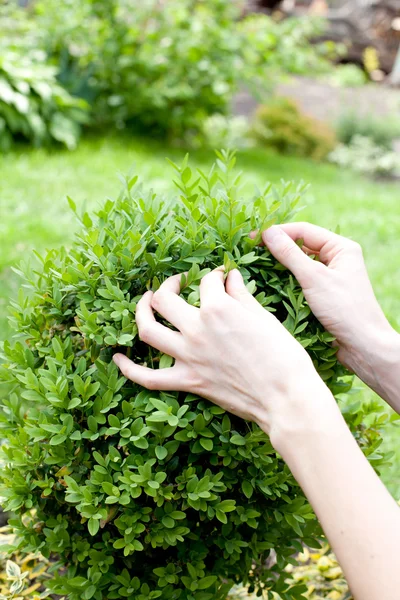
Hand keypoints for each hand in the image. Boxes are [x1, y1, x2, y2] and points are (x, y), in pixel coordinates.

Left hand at [113, 268, 336, 445]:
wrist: (286, 397)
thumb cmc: (284, 356)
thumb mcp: (263, 317)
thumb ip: (241, 295)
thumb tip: (231, 277)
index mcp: (218, 308)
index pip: (208, 282)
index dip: (214, 275)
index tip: (220, 277)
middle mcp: (196, 328)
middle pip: (165, 298)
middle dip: (169, 283)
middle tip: (178, 282)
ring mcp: (188, 356)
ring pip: (148, 329)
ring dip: (140, 311)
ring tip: (145, 301)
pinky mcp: (188, 382)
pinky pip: (149, 377)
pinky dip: (130, 369)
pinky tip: (117, 359)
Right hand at [262, 223, 399, 404]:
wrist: (362, 346)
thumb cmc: (344, 309)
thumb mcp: (313, 278)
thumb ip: (289, 254)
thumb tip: (267, 232)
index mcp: (341, 247)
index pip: (303, 231)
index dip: (277, 232)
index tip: (252, 236)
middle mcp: (337, 258)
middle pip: (300, 245)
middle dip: (276, 247)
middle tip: (249, 250)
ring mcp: (330, 276)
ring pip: (299, 263)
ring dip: (279, 264)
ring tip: (254, 264)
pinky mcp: (324, 293)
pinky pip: (300, 280)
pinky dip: (285, 280)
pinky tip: (268, 282)